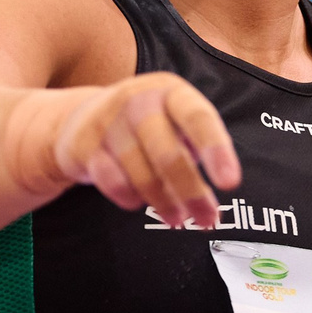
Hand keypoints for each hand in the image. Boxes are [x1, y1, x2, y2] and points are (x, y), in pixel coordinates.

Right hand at [32, 72, 240, 227]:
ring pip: (141, 173)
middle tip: (207, 220)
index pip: (198, 119)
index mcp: (171, 92)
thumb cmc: (145, 128)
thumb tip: (208, 205)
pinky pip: (111, 181)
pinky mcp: (83, 145)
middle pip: (168, 154)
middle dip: (191, 192)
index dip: (216, 151)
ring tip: (177, 218)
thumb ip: (193, 155)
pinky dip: (129, 197)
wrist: (81, 118)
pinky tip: (137, 202)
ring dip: (163, 202)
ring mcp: (108, 121)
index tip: (230, 183)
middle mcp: (138, 100)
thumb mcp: (173, 126)